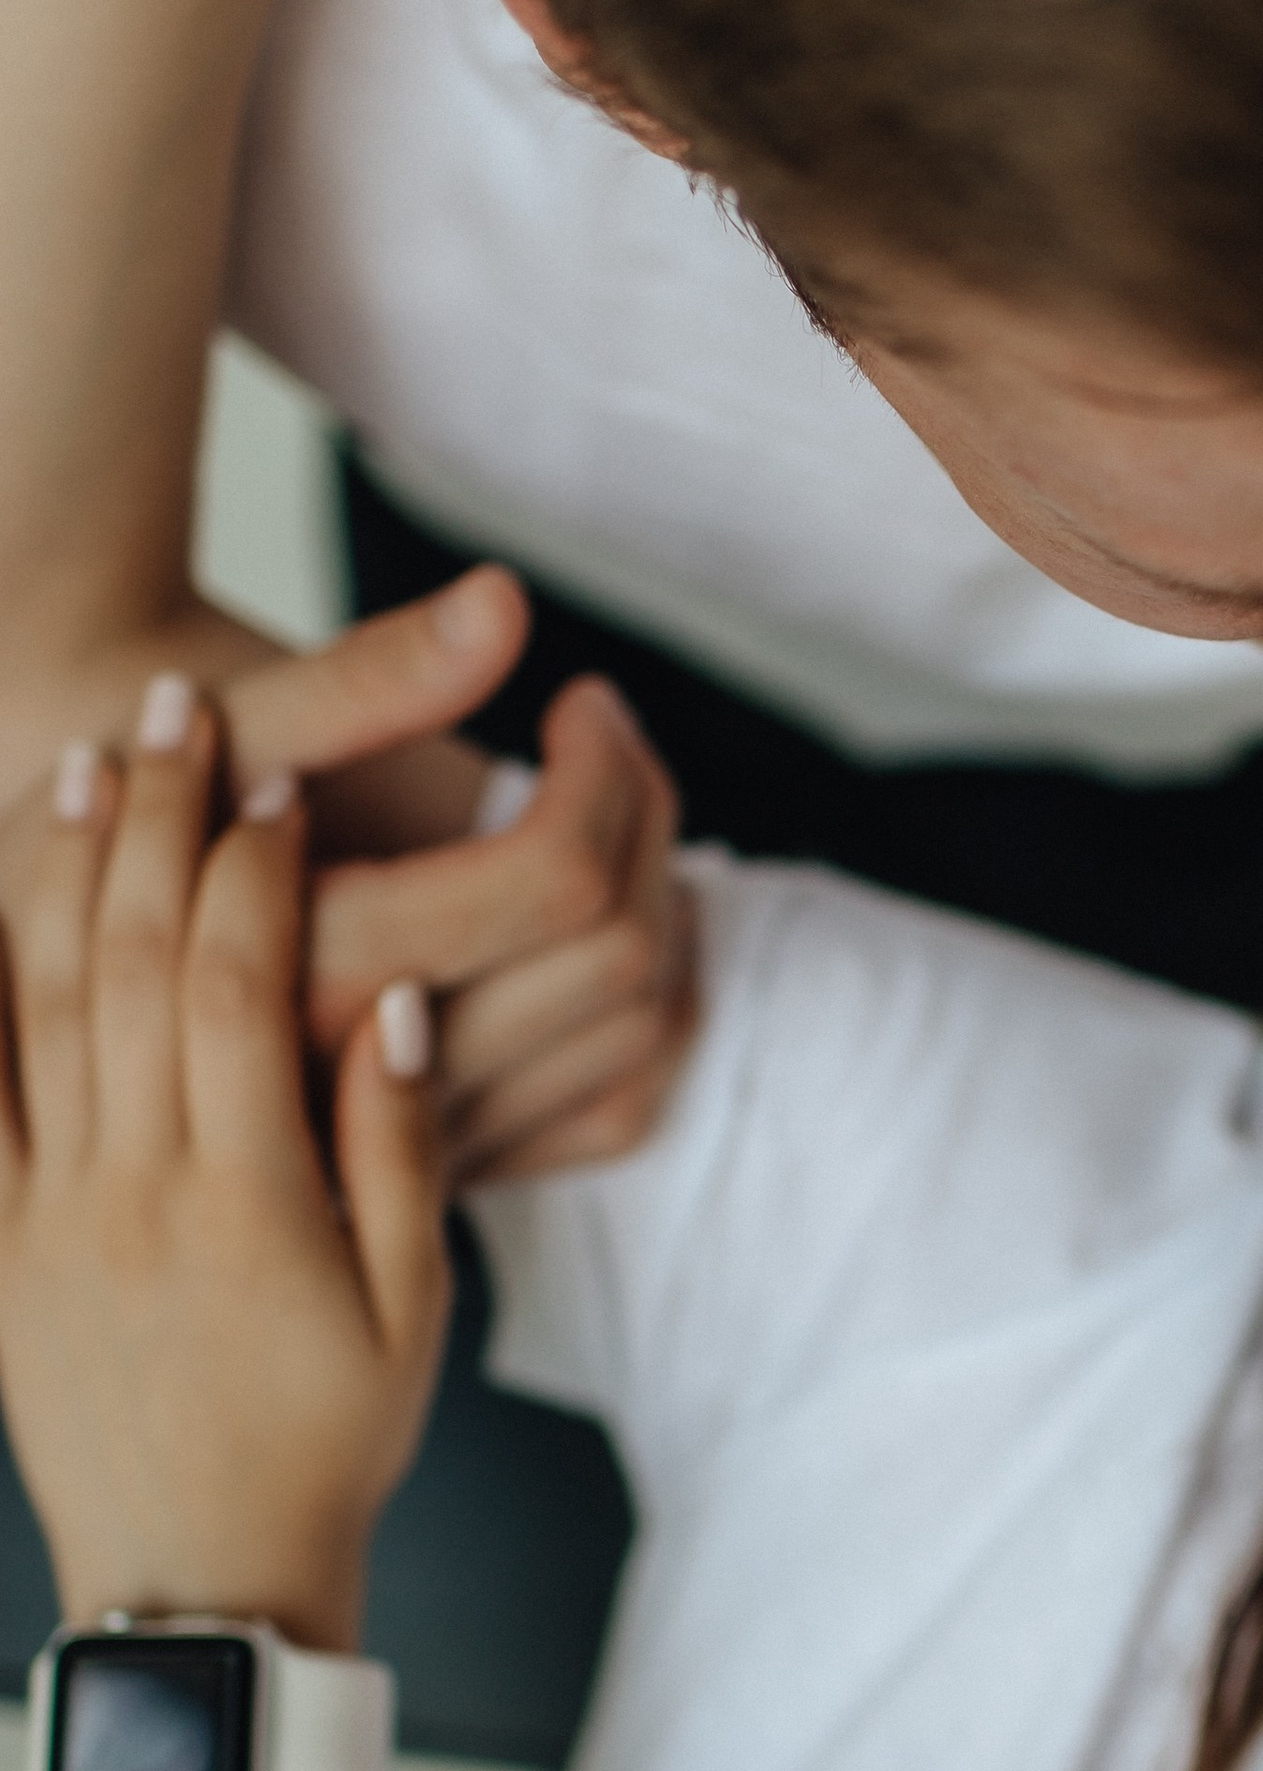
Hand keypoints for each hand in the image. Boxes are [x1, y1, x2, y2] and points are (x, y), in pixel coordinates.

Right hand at [0, 575, 699, 1183]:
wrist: (90, 934)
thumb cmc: (156, 810)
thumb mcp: (233, 725)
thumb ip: (364, 675)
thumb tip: (506, 601)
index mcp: (310, 970)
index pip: (553, 875)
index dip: (607, 767)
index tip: (580, 698)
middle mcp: (366, 1086)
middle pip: (617, 953)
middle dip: (643, 817)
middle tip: (601, 732)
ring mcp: (420, 1145)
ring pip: (638, 1033)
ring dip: (664, 902)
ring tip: (609, 811)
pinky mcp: (460, 1169)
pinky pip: (616, 1107)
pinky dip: (653, 1007)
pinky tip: (614, 914)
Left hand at [0, 677, 447, 1645]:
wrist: (201, 1586)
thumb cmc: (328, 1445)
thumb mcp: (409, 1309)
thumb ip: (398, 1148)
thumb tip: (392, 1000)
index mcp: (247, 1200)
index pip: (242, 984)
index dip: (255, 868)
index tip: (277, 780)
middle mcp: (131, 1190)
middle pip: (130, 961)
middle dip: (154, 820)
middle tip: (175, 711)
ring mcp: (45, 1218)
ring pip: (36, 1006)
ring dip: (58, 872)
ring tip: (81, 763)